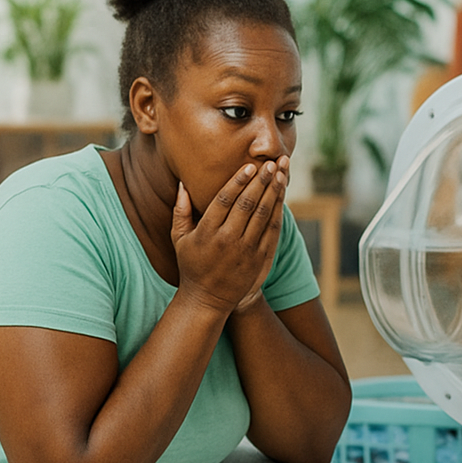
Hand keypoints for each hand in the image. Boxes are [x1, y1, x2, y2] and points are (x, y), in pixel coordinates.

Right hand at [170, 158, 286, 313]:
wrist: (208, 300)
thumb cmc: (192, 265)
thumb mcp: (179, 239)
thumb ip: (180, 211)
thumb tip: (182, 184)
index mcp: (207, 232)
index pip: (225, 200)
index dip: (239, 181)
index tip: (249, 166)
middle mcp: (228, 239)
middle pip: (247, 204)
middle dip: (261, 181)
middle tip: (270, 162)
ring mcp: (246, 250)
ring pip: (263, 215)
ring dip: (273, 192)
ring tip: (280, 172)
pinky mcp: (260, 258)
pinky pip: (272, 230)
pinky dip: (278, 211)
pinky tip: (281, 196)